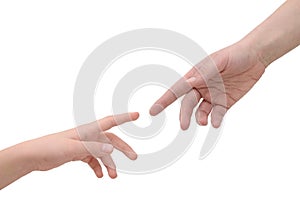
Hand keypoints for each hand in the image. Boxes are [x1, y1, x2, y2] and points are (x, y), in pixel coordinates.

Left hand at [23, 112, 138, 178]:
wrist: (33, 156)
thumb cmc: (49, 147)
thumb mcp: (72, 148)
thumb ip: (92, 148)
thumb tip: (112, 149)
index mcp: (87, 130)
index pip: (110, 121)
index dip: (124, 117)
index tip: (137, 115)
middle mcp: (88, 136)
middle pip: (110, 141)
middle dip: (123, 148)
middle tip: (134, 156)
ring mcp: (84, 145)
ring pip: (102, 153)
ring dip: (109, 163)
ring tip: (113, 175)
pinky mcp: (78, 154)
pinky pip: (93, 160)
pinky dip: (98, 167)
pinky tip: (99, 175)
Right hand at [150, 41, 264, 128]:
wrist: (256, 57)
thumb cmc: (234, 54)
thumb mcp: (219, 61)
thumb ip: (204, 73)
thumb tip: (188, 81)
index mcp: (195, 76)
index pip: (177, 89)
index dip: (164, 100)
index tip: (153, 111)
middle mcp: (201, 87)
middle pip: (188, 104)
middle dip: (184, 115)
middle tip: (184, 126)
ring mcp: (213, 95)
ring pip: (201, 111)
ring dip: (200, 118)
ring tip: (204, 123)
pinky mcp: (225, 102)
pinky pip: (217, 113)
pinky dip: (215, 119)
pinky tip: (215, 123)